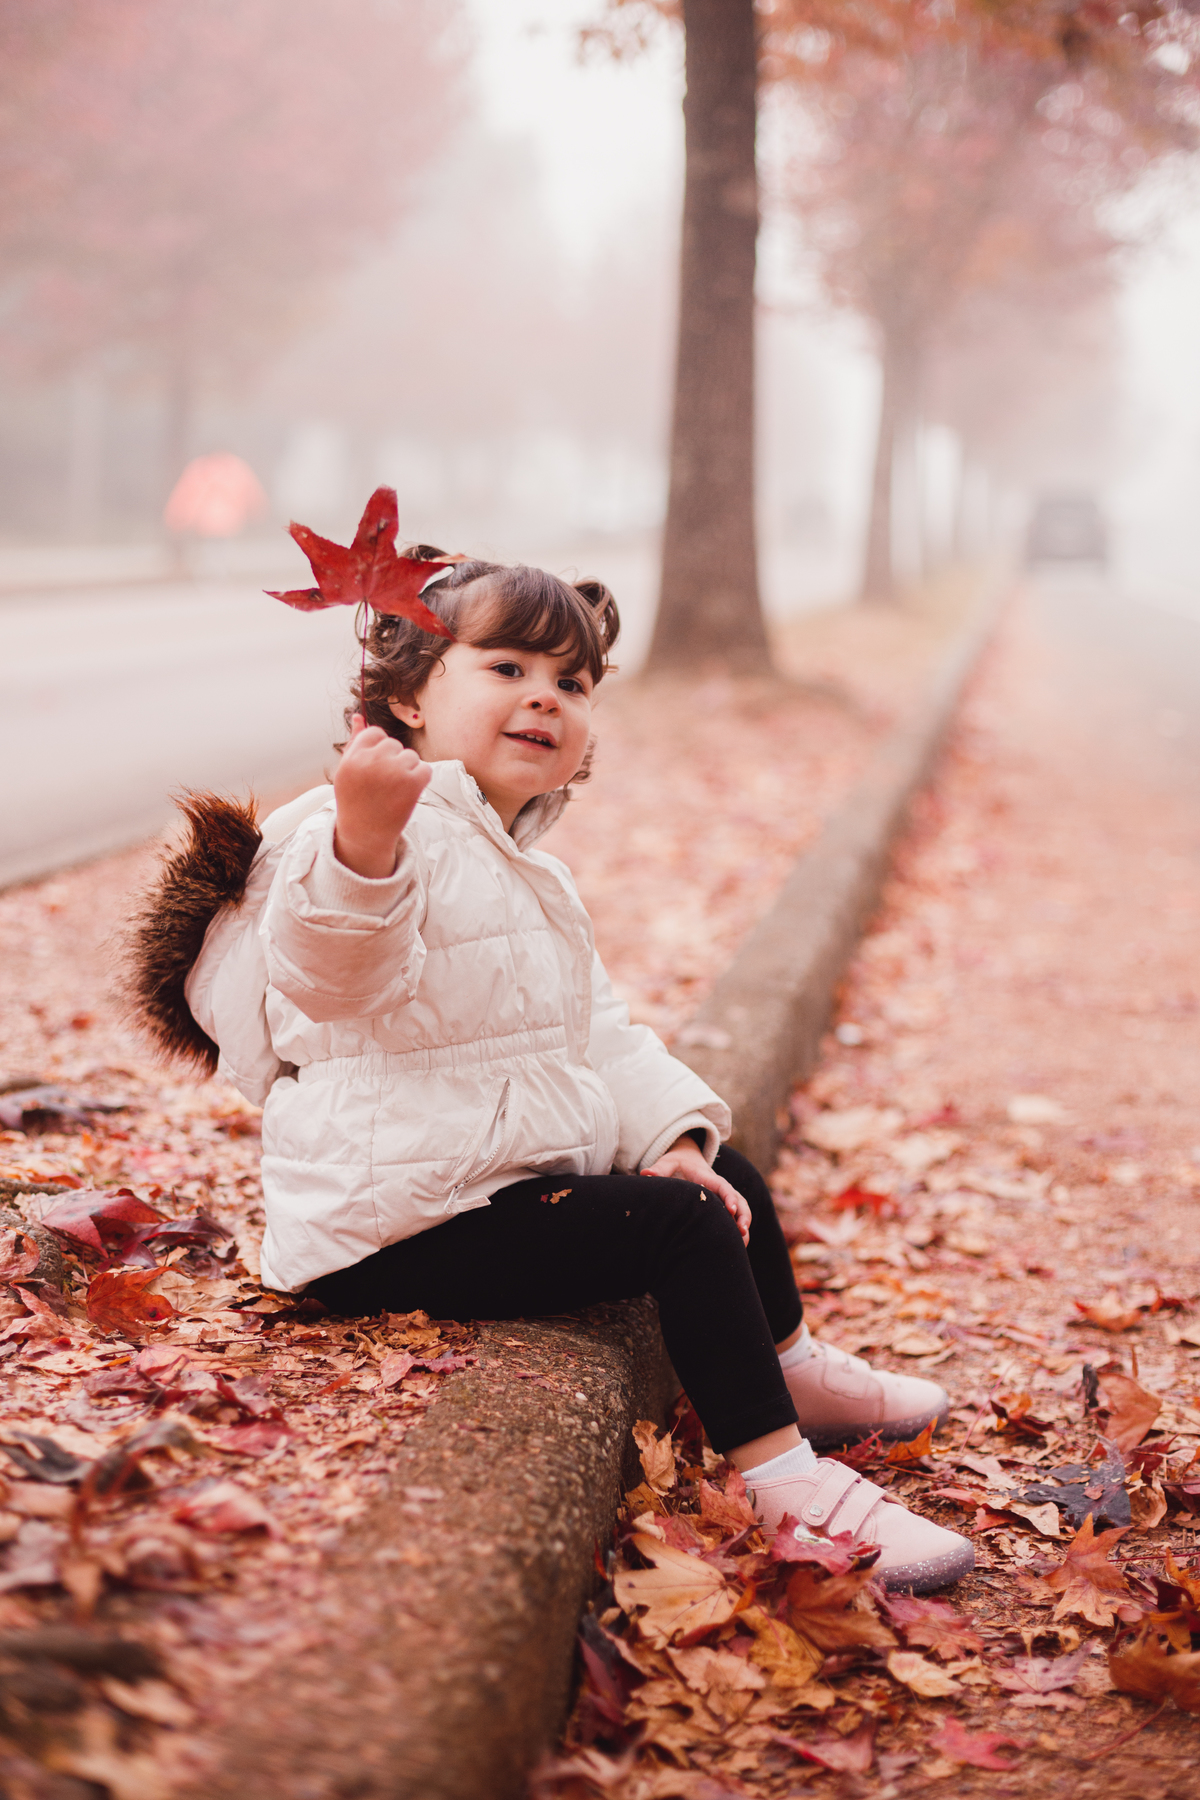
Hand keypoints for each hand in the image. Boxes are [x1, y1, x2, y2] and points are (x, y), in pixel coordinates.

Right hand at [333, 714, 431, 877]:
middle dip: (393, 760)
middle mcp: (371, 762)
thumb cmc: (355, 801)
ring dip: (407, 771)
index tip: (375, 769)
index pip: (375, 733)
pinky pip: (425, 769)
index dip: (378, 750)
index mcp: (353, 757)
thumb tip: (358, 715)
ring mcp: (393, 772)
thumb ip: (354, 742)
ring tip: (393, 790)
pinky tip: (407, 794)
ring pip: (410, 756)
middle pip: (394, 744)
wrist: (366, 835)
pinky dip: (420, 781)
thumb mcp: (346, 771)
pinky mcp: (412, 783)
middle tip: (383, 784)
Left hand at [642, 1136, 749, 1244]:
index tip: (731, 1210)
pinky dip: (738, 1228)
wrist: (688, 1161)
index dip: (729, 1198)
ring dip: (744, 1223)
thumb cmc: (677, 1164)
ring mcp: (724, 1197)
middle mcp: (721, 1188)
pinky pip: (735, 1216)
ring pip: (742, 1209)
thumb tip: (647, 1174)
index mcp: (709, 1178)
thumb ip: (660, 1168)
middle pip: (739, 1199)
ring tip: (744, 1242)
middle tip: (742, 1231)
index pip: (723, 1187)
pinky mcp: (722, 1206)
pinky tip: (737, 1245)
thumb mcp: (669, 1162)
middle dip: (743, 1214)